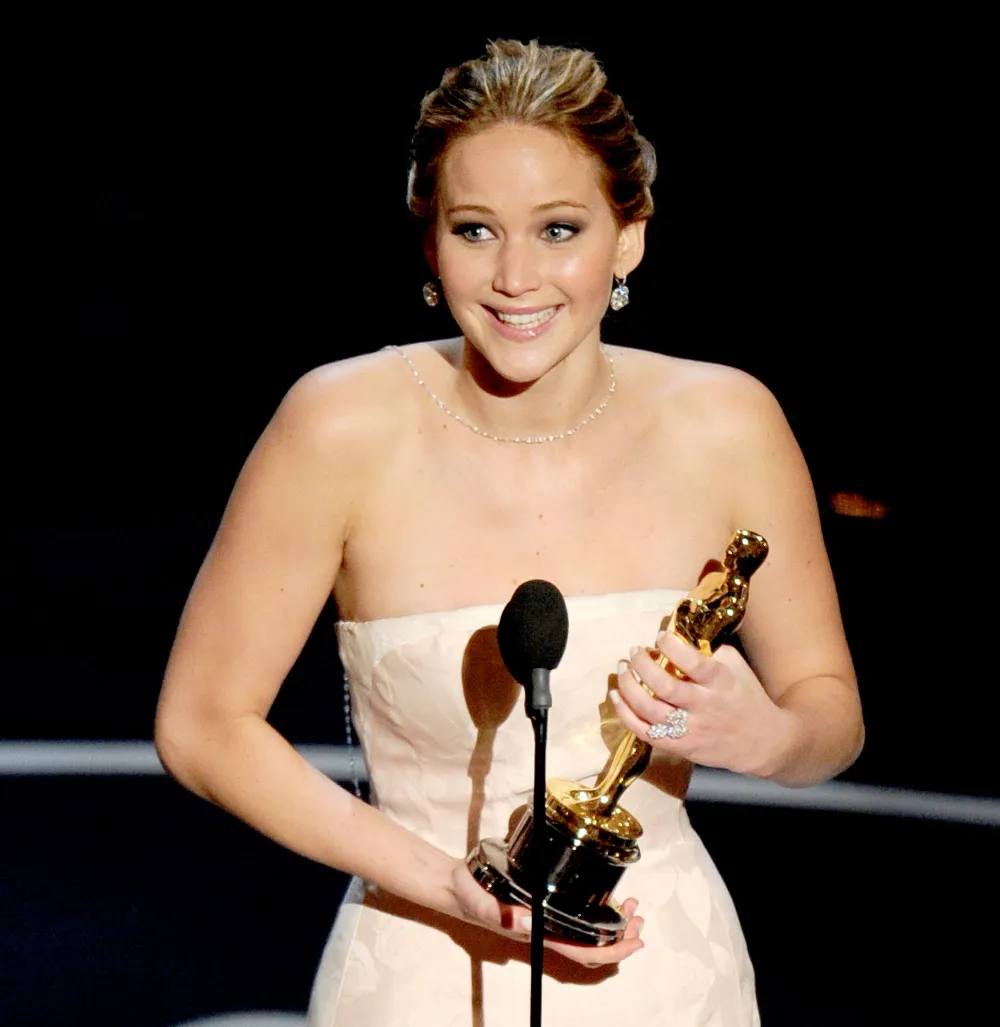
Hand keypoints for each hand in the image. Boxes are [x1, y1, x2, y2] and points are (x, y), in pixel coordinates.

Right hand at [450, 860, 643, 966]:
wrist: (458, 885)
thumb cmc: (470, 895)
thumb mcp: (482, 902)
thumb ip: (500, 912)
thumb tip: (525, 921)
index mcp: (538, 934)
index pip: (582, 951)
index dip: (611, 951)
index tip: (633, 941)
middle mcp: (547, 928)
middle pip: (592, 944)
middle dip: (620, 935)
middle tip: (636, 914)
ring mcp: (547, 917)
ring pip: (588, 930)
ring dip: (613, 922)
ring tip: (629, 905)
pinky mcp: (545, 902)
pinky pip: (578, 913)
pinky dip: (598, 907)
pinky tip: (605, 896)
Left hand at [610, 630, 795, 776]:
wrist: (762, 742)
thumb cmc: (746, 697)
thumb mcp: (737, 667)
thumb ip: (711, 651)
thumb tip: (679, 635)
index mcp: (721, 682)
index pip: (693, 663)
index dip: (671, 647)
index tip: (659, 636)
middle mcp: (705, 706)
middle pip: (665, 687)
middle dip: (642, 665)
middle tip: (634, 651)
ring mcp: (691, 729)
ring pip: (650, 710)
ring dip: (629, 687)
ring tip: (622, 669)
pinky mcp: (681, 746)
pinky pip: (646, 733)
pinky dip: (626, 715)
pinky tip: (617, 697)